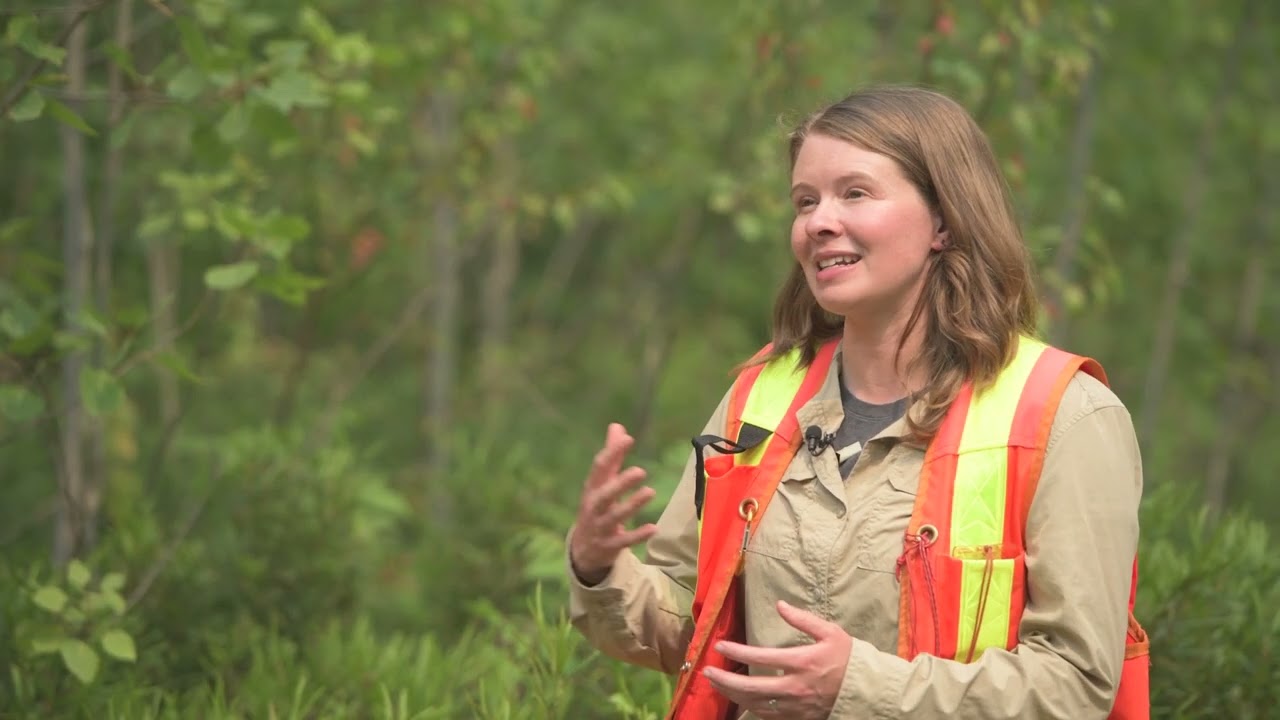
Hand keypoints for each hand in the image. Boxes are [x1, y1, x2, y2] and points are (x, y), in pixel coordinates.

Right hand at [569, 423, 658, 583]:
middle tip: (640, 471)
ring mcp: (600, 527)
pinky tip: (653, 528)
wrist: (583, 549)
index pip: (600, 468)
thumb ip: (611, 456)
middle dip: (620, 483)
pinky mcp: (609, 545)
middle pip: (605, 494)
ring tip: (650, 492)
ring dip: (631, 505)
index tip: (628, 438)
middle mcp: (594, 506)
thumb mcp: (600, 483)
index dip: (613, 452)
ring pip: (614, 516)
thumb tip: (617, 426)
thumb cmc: (597, 507)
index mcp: (592, 488)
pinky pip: (623, 541)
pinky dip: (637, 535)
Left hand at [703, 600, 851, 718]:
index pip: (760, 657)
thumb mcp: (830, 632)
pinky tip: (741, 701)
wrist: (867, 690)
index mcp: (802, 662)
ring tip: (718, 686)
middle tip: (707, 672)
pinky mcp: (800, 717)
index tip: (720, 647)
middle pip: (751, 687)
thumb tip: (780, 605)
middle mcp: (795, 686)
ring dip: (733, 696)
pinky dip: (751, 708)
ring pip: (757, 705)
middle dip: (725, 681)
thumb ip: (803, 619)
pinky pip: (769, 716)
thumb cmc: (849, 657)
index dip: (737, 652)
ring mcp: (796, 705)